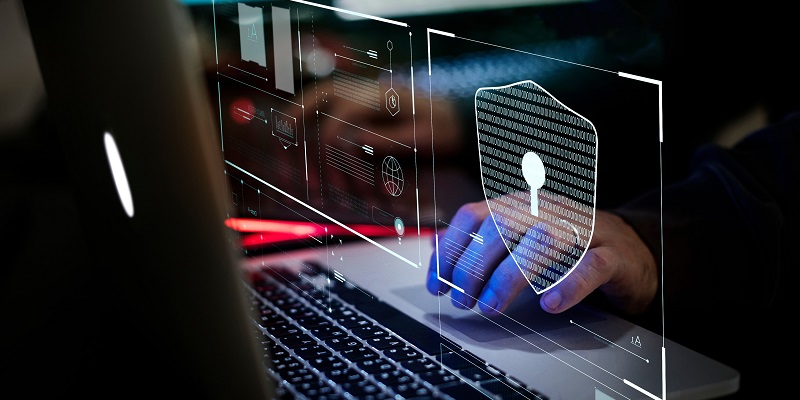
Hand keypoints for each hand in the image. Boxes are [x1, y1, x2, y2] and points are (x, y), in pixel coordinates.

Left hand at [426, 199, 657, 315]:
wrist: (633, 249)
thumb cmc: (568, 248)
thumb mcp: (519, 240)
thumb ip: (481, 243)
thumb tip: (436, 248)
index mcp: (522, 204)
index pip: (475, 215)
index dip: (450, 249)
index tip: (437, 282)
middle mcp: (549, 211)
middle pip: (502, 228)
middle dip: (473, 268)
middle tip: (462, 301)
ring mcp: (584, 229)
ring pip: (543, 241)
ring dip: (509, 277)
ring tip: (491, 307)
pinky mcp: (614, 255)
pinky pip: (591, 266)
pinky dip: (568, 285)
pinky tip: (548, 304)